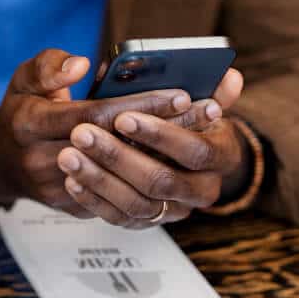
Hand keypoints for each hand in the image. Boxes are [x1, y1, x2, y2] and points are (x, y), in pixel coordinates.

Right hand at [0, 49, 212, 216]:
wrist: (0, 162)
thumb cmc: (21, 111)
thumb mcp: (24, 79)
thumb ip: (50, 66)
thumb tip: (82, 64)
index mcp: (30, 123)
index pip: (95, 116)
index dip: (140, 106)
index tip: (180, 93)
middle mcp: (42, 160)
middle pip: (116, 147)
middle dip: (165, 129)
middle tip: (207, 112)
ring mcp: (58, 189)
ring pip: (123, 179)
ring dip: (167, 157)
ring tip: (202, 135)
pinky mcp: (73, 209)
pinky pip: (120, 198)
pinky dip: (152, 178)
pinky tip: (181, 162)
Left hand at [56, 69, 247, 227]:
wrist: (177, 153)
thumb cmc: (179, 115)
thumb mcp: (197, 94)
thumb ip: (210, 83)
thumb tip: (230, 76)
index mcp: (221, 153)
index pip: (195, 150)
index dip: (160, 134)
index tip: (122, 117)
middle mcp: (203, 189)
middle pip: (161, 180)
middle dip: (118, 156)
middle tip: (80, 133)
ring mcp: (173, 210)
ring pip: (137, 203)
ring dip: (100, 179)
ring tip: (68, 155)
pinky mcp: (146, 221)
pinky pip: (120, 218)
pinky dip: (94, 200)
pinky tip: (71, 181)